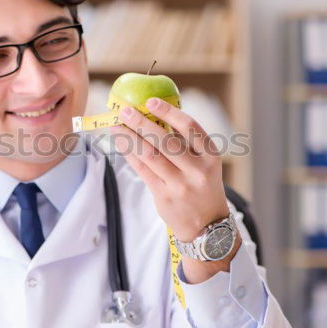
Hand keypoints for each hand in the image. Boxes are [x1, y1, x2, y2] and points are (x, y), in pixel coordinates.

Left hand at [109, 97, 229, 243]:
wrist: (207, 226)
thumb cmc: (202, 186)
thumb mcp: (205, 164)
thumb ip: (186, 143)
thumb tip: (155, 114)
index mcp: (211, 156)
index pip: (190, 127)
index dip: (169, 112)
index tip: (150, 101)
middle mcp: (197, 170)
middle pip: (165, 141)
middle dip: (142, 123)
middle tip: (124, 110)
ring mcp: (180, 185)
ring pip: (150, 155)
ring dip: (130, 137)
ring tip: (116, 125)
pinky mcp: (164, 196)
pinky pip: (143, 170)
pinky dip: (130, 154)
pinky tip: (120, 143)